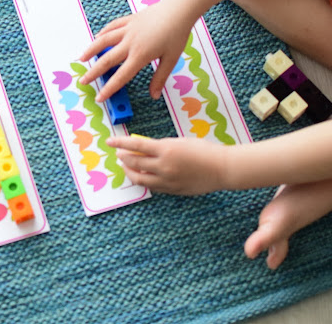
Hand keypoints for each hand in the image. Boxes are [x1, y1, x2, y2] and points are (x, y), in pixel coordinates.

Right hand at [78, 0, 192, 101]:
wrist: (178, 10)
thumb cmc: (177, 34)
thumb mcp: (171, 59)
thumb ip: (160, 78)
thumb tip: (154, 95)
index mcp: (141, 55)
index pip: (121, 76)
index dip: (109, 89)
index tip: (99, 97)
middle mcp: (130, 43)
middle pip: (107, 60)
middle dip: (93, 72)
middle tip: (83, 81)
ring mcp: (128, 30)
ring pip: (104, 40)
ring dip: (91, 50)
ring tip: (82, 59)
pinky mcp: (129, 20)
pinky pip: (112, 27)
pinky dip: (103, 33)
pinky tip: (97, 38)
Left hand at [108, 135, 227, 194]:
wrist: (222, 168)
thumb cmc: (204, 150)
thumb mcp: (180, 141)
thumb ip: (161, 145)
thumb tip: (144, 147)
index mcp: (166, 150)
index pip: (135, 145)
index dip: (119, 143)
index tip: (109, 141)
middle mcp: (163, 166)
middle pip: (134, 163)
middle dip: (123, 157)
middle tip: (118, 153)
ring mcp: (167, 180)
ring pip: (139, 178)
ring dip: (129, 171)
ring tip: (126, 166)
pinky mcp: (172, 190)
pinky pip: (152, 186)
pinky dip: (144, 180)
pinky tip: (142, 175)